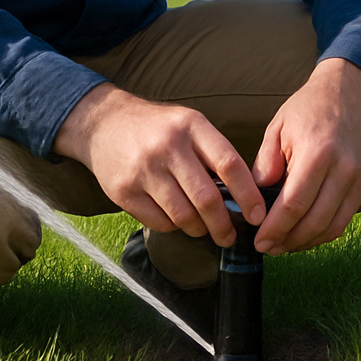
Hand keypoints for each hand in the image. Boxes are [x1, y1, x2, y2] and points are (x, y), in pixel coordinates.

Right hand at [53, 84, 265, 245]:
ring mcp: (144, 169)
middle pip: (206, 198)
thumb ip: (213, 154)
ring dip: (198, 229)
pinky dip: (173, 227)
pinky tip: (174, 219)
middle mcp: (168, 146)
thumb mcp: (188, 125)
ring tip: (202, 228)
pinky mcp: (123, 190)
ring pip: (183, 216)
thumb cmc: (157, 129)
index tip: (257, 215)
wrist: (103, 123)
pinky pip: (159, 222)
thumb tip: (243, 196)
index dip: (248, 194)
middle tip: (229, 236)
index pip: (228, 164)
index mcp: (191, 126)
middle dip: (223, 225)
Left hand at [251, 57, 360, 254]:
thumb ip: (265, 165)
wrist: (348, 93)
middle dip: (288, 241)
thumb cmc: (307, 109)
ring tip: (283, 246)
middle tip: (267, 248)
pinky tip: (303, 235)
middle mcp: (342, 168)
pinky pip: (344, 220)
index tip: (258, 241)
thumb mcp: (277, 128)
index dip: (275, 228)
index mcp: (317, 152)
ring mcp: (358, 178)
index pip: (294, 204)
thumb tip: (255, 201)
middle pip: (314, 221)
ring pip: (332, 227)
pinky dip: (323, 234)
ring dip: (305, 243)